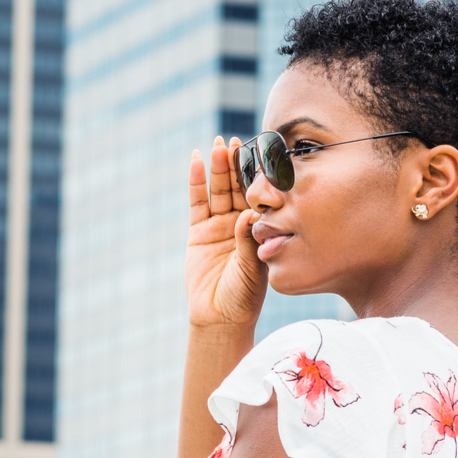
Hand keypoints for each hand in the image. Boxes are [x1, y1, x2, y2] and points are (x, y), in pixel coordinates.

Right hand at [185, 137, 265, 330]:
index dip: (258, 175)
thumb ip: (248, 240)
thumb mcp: (252, 267)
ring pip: (219, 190)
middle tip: (237, 142)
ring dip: (218, 167)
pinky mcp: (198, 230)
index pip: (260, 196)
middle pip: (238, 187)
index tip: (261, 153)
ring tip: (218, 145)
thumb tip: (248, 215)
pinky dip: (196, 182)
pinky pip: (197, 202)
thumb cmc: (244, 296)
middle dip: (237, 164)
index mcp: (259, 228)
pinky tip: (196, 160)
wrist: (220, 316)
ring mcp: (219, 225)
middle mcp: (240, 223)